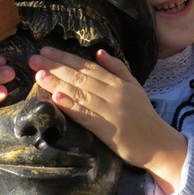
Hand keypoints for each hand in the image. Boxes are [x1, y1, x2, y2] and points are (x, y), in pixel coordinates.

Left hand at [29, 47, 186, 193]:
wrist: (159, 144)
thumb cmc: (144, 116)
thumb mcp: (134, 86)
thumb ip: (117, 68)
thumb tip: (99, 53)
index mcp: (117, 82)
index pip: (86, 66)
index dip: (65, 57)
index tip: (46, 50)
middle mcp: (112, 92)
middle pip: (79, 76)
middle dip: (55, 66)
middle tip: (34, 59)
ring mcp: (109, 110)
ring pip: (79, 93)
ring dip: (58, 82)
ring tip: (39, 75)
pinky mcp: (107, 129)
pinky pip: (85, 115)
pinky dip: (70, 105)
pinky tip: (55, 98)